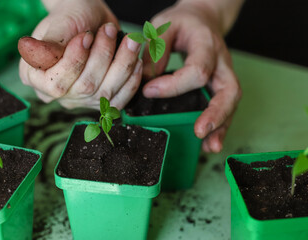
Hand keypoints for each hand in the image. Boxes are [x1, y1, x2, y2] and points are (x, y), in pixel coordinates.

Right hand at [18, 0, 142, 109]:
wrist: (90, 18)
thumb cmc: (71, 18)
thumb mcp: (59, 25)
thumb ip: (50, 43)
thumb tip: (31, 52)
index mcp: (36, 76)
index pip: (55, 85)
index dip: (74, 62)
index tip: (86, 37)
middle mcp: (57, 94)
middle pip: (84, 88)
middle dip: (102, 57)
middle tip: (108, 30)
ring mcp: (80, 100)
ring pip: (105, 93)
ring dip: (122, 66)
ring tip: (130, 41)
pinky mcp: (101, 100)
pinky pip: (119, 100)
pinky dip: (131, 81)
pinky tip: (136, 63)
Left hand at [141, 0, 241, 152]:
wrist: (201, 19)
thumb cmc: (181, 23)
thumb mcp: (163, 26)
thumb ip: (154, 51)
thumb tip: (146, 80)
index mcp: (206, 44)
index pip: (197, 70)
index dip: (174, 85)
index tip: (149, 91)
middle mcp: (221, 61)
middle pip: (228, 90)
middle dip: (215, 113)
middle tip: (199, 131)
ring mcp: (224, 74)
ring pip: (230, 102)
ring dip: (221, 126)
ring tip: (210, 146)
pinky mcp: (221, 85)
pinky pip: (225, 106)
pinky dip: (220, 126)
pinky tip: (211, 142)